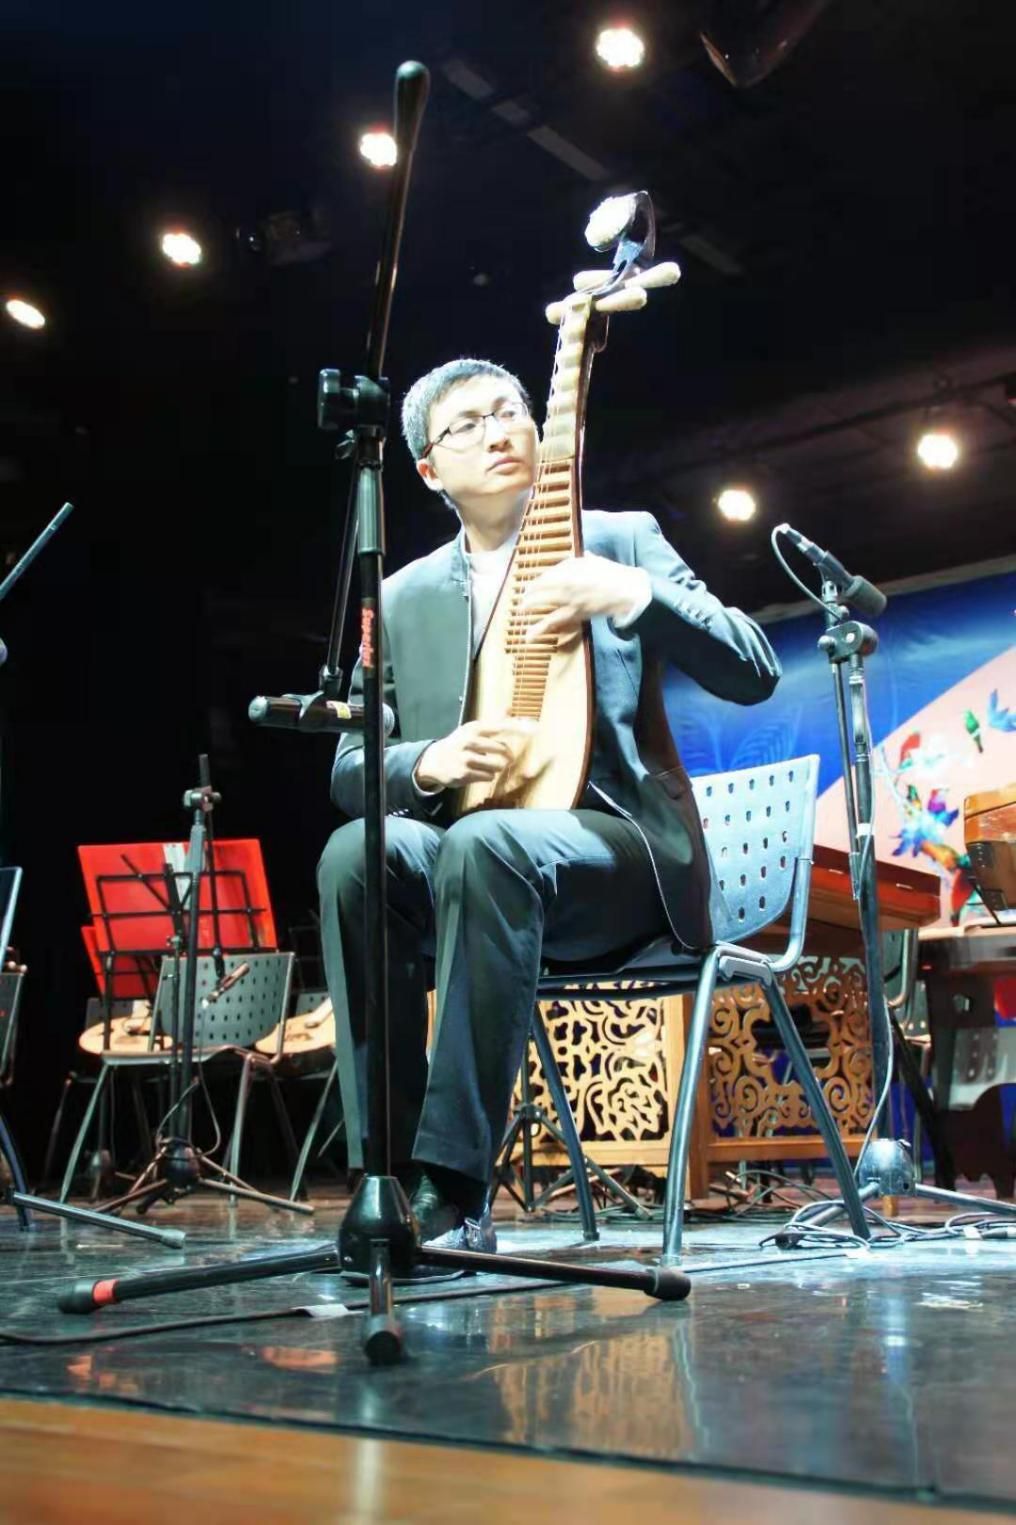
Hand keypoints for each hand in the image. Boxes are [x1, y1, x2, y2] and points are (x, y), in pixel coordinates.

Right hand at [414, 719, 536, 790]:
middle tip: (506, 758)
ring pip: (497, 766)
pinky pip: (488, 777)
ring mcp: (466, 758)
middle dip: (506, 756)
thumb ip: (494, 721)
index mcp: (474, 728)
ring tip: (486, 765)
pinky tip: (477, 772)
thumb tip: (510, 707)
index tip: (536, 729)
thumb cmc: (459, 744)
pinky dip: (487, 776)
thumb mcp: (473, 729)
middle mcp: (470, 741)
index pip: (501, 726)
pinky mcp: (464, 773)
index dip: (520, 728)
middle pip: (502, 750)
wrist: (434, 761)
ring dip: (496, 767)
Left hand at [520, 554, 647, 641]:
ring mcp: (570, 599)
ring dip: (530, 605)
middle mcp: (567, 582)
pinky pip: (555, 620)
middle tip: (523, 597)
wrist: (626, 590)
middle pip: (542, 587)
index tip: (532, 585)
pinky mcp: (575, 613)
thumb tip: (581, 558)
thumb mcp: (595, 562)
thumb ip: (583, 561)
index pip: (548, 574)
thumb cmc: (612, 574)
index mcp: (571, 567)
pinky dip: (541, 628)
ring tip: (520, 610)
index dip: (538, 581)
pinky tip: (529, 636)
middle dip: (530, 592)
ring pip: (545, 602)